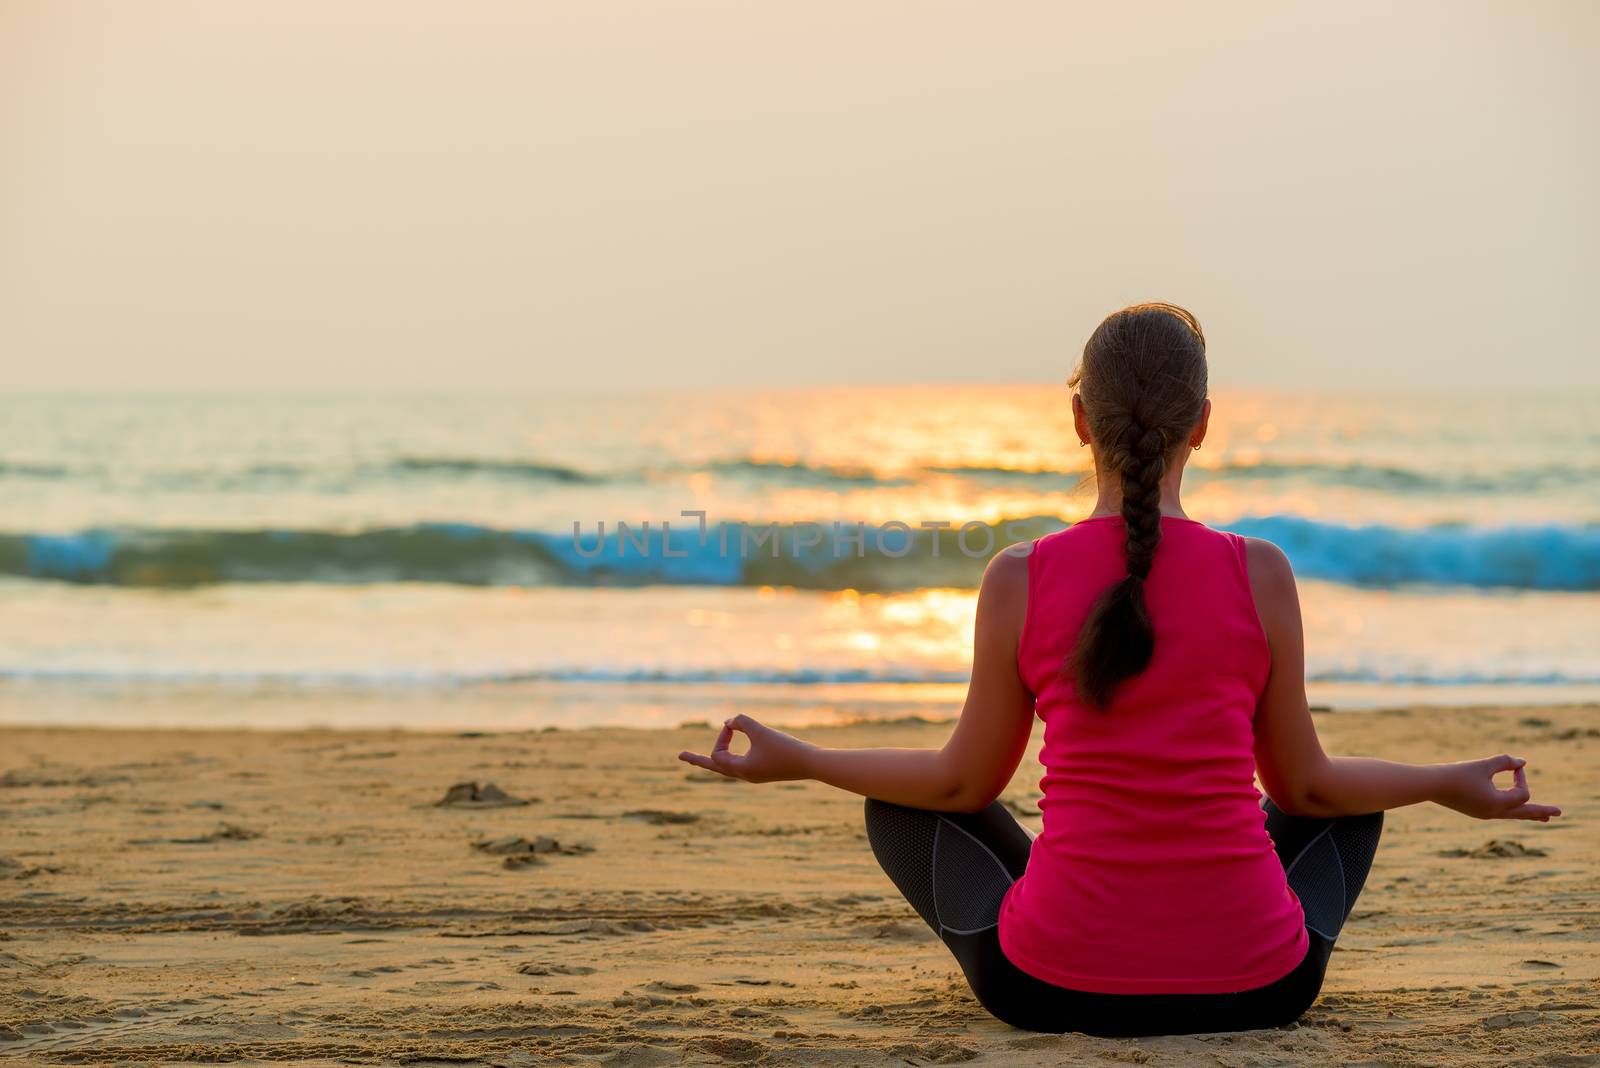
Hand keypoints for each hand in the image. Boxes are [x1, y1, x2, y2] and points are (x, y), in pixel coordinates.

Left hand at [678, 714, 812, 782]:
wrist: (812, 764)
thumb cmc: (785, 748)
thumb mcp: (760, 730)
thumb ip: (741, 722)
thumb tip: (729, 722)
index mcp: (741, 770)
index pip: (717, 754)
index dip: (722, 736)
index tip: (734, 725)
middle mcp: (745, 775)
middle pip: (715, 767)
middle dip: (697, 759)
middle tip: (680, 755)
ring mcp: (754, 774)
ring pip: (728, 768)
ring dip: (716, 759)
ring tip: (700, 759)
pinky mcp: (765, 771)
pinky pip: (741, 765)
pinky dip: (732, 757)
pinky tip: (732, 756)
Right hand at [1434, 754, 1560, 821]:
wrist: (1429, 785)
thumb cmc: (1456, 774)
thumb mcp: (1483, 765)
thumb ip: (1505, 762)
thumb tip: (1523, 762)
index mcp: (1497, 804)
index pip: (1522, 793)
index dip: (1522, 777)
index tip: (1514, 766)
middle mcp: (1493, 813)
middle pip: (1524, 813)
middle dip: (1541, 811)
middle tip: (1559, 812)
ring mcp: (1485, 814)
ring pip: (1513, 815)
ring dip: (1529, 813)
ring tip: (1543, 817)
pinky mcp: (1476, 811)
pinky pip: (1502, 813)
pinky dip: (1513, 810)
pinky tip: (1514, 808)